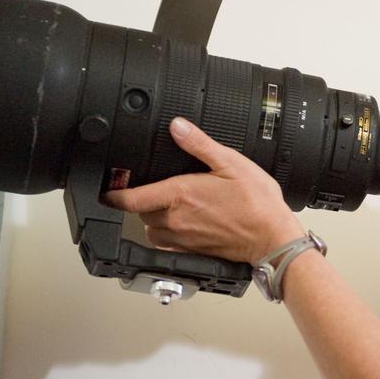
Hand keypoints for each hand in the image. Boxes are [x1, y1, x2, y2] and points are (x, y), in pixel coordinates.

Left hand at [104, 117, 304, 262]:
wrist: (272, 238)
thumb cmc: (257, 204)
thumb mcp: (231, 163)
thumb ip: (200, 145)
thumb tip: (178, 127)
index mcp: (180, 195)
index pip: (130, 199)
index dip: (113, 194)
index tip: (107, 190)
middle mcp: (176, 220)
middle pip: (140, 212)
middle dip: (142, 200)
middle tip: (153, 188)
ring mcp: (183, 238)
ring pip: (151, 230)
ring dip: (153, 218)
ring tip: (168, 206)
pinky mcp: (193, 251)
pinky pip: (166, 244)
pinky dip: (166, 234)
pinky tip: (183, 225)